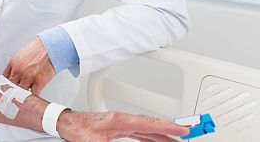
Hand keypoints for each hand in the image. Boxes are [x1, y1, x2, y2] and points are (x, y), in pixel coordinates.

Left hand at [3, 37, 54, 95]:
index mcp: (13, 63)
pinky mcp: (39, 81)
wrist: (51, 47)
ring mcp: (28, 76)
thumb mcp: (21, 55)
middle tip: (18, 91)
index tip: (8, 88)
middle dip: (15, 89)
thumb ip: (15, 65)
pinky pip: (34, 94)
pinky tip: (35, 93)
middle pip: (12, 86)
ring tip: (27, 92)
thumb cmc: (38, 50)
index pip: (4, 78)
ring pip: (22, 91)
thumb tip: (13, 75)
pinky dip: (34, 95)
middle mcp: (18, 70)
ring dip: (25, 92)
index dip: (6, 84)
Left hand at [58, 110, 189, 141]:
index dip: (168, 126)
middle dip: (172, 128)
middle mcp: (124, 120)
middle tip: (191, 131)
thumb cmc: (78, 130)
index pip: (149, 123)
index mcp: (120, 120)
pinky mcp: (121, 128)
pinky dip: (154, 136)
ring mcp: (123, 124)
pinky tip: (161, 141)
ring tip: (181, 140)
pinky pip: (143, 133)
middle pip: (153, 125)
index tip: (184, 129)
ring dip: (165, 134)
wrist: (67, 124)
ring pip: (150, 129)